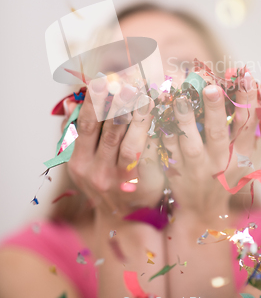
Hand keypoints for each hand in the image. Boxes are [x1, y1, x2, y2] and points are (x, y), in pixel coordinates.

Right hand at [65, 78, 164, 218]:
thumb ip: (74, 133)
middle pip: (103, 130)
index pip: (85, 125)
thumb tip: (70, 103)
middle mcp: (91, 170)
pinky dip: (145, 129)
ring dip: (133, 114)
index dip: (94, 101)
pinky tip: (152, 111)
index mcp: (76, 160)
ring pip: (123, 140)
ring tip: (141, 92)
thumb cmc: (103, 180)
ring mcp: (113, 178)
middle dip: (114, 103)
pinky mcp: (134, 183)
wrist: (120, 218)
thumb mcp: (82, 160)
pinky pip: (140, 152)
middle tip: (123, 79)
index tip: (102, 78)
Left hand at [161, 72, 259, 224]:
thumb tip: (258, 91)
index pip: (247, 124)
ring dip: (185, 119)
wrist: (204, 211)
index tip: (247, 76)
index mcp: (240, 155)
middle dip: (215, 109)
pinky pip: (168, 148)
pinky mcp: (176, 170)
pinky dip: (165, 131)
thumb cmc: (228, 176)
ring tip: (180, 97)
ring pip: (190, 142)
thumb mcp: (246, 157)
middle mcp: (220, 161)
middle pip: (218, 132)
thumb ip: (250, 128)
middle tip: (210, 87)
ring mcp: (196, 167)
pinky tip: (160, 112)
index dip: (248, 100)